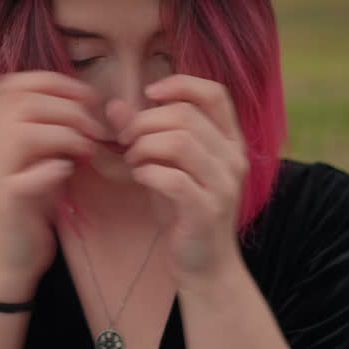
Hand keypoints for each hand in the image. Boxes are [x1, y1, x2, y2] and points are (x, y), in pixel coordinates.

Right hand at [0, 71, 105, 294]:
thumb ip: (51, 126)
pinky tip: (66, 172)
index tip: (88, 96)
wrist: (5, 257)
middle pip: (25, 103)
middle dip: (70, 109)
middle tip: (95, 128)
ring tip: (86, 149)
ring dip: (66, 135)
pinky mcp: (4, 200)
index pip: (16, 84)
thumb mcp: (39, 156)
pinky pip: (31, 174)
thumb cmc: (28, 203)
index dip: (56, 83)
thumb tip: (85, 101)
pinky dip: (54, 169)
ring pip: (25, 132)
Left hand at [114, 75, 247, 281]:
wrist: (204, 264)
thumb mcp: (166, 165)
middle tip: (126, 140)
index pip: (214, 93)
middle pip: (186, 115)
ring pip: (180, 142)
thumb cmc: (183, 209)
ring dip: (144, 147)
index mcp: (230, 140)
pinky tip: (140, 178)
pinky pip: (173, 178)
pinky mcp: (207, 210)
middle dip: (146, 122)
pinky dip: (147, 172)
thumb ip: (146, 134)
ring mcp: (224, 184)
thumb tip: (114, 105)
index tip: (148, 93)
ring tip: (133, 161)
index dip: (180, 85)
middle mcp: (234, 158)